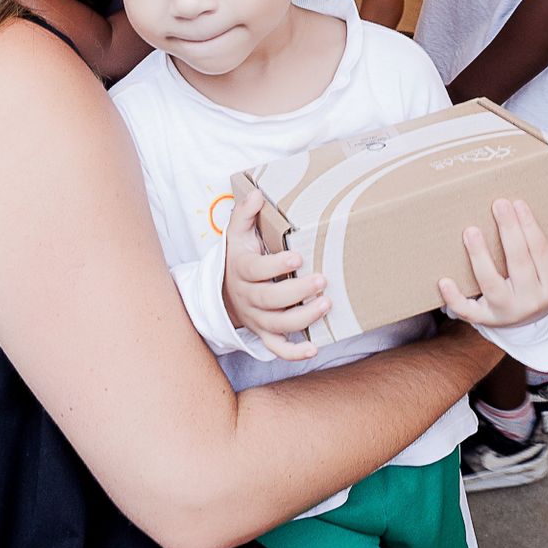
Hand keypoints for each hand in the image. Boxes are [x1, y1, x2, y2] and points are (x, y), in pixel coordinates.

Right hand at [222, 193, 327, 359]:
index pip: (255, 270)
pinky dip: (294, 353)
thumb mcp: (236, 233)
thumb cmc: (238, 257)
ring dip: (302, 317)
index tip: (298, 257)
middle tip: (321, 280)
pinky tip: (314, 348)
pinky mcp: (263, 333)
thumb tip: (258, 195)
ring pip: (277, 325)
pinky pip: (276, 348)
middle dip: (296, 291)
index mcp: (241, 270)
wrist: (222, 291)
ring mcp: (255, 318)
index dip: (276, 266)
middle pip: (269, 299)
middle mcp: (247, 297)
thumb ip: (244, 213)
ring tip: (326, 304)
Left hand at [437, 199, 547, 327]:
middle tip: (498, 204)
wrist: (527, 324)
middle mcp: (531, 301)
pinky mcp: (484, 319)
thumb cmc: (544, 286)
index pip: (542, 253)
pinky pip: (468, 311)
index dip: (530, 228)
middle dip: (509, 232)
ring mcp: (505, 311)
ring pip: (492, 284)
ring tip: (470, 230)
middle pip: (519, 263)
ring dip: (480, 257)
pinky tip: (443, 279)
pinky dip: (454, 298)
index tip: (518, 202)